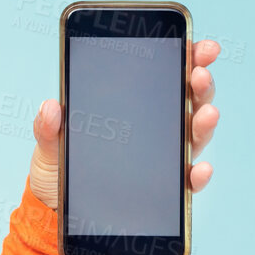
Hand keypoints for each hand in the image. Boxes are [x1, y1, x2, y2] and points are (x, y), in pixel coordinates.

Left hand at [29, 38, 224, 209]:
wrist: (55, 209)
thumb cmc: (57, 169)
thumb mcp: (48, 144)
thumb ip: (48, 127)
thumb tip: (50, 106)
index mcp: (132, 107)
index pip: (166, 76)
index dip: (187, 58)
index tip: (199, 46)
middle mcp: (156, 128)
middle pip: (189, 100)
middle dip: (200, 84)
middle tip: (199, 73)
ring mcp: (163, 157)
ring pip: (193, 135)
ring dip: (203, 122)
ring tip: (206, 112)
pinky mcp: (164, 188)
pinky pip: (186, 181)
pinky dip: (196, 174)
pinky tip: (198, 167)